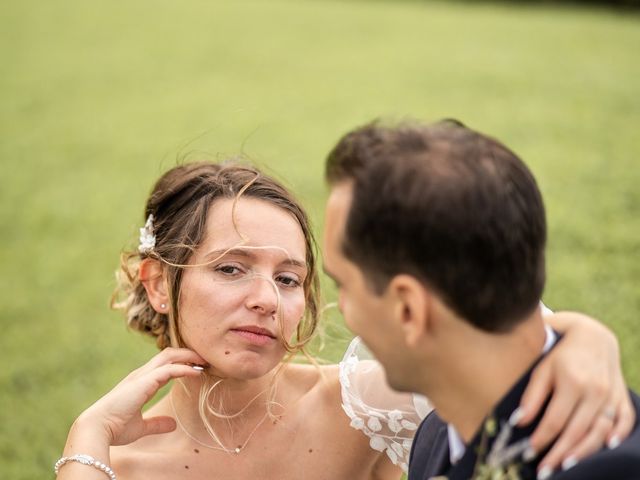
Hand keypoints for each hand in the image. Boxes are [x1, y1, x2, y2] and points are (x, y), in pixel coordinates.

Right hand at [76, 348, 206, 445]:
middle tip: (204, 360)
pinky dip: (184, 369)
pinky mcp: (145, 381)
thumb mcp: (141, 427)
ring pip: (169, 356)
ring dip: (189, 357)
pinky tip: (196, 372)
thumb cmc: (114, 428)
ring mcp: (142, 375)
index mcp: (140, 382)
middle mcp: (141, 374)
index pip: (163, 365)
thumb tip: (173, 424)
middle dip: (187, 354)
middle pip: (168, 354)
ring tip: (204, 361)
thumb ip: (156, 423)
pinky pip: (169, 369)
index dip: (180, 363)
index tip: (197, 368)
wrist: (97, 428)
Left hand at [518, 312, 634, 474]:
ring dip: (584, 451)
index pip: (555, 420)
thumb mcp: (541, 368)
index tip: (528, 451)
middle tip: (545, 469)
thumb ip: (532, 395)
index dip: (541, 438)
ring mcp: (611, 394)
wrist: (591, 333)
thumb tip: (518, 420)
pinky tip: (607, 445)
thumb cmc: (559, 351)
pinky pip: (625, 418)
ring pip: (600, 430)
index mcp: (572, 382)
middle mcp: (595, 390)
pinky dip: (618, 433)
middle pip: (577, 430)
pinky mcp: (621, 395)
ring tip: (567, 464)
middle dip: (559, 453)